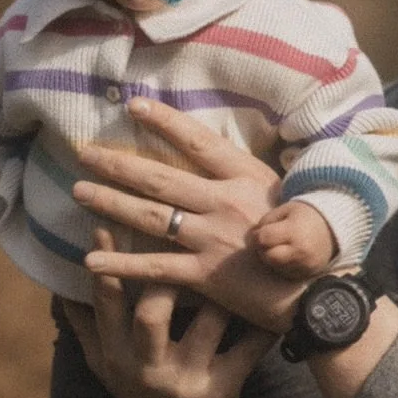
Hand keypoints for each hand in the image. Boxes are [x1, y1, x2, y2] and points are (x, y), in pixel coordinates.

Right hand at [62, 234, 272, 397]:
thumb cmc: (139, 395)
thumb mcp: (106, 368)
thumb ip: (87, 327)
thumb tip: (59, 284)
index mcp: (116, 355)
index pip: (106, 302)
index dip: (106, 262)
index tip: (106, 222)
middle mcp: (147, 368)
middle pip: (152, 312)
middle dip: (168, 274)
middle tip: (186, 241)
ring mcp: (186, 380)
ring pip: (208, 322)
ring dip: (222, 290)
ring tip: (237, 257)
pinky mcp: (222, 391)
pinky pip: (248, 349)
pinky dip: (263, 324)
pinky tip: (274, 300)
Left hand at [71, 97, 299, 332]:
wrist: (318, 291)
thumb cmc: (308, 244)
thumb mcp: (285, 199)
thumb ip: (248, 183)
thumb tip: (218, 165)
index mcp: (246, 178)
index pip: (199, 142)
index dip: (165, 122)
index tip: (135, 106)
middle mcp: (225, 203)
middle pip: (160, 179)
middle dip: (118, 164)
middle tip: (84, 153)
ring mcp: (212, 239)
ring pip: (149, 216)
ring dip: (110, 203)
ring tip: (79, 192)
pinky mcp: (205, 275)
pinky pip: (153, 267)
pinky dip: (120, 263)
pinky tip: (90, 259)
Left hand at [254, 197, 337, 280]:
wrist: (334, 229)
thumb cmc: (305, 216)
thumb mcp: (286, 210)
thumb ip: (267, 221)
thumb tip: (253, 236)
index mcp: (294, 231)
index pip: (264, 239)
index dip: (257, 236)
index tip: (260, 232)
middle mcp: (300, 251)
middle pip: (268, 257)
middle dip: (263, 250)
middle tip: (267, 242)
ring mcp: (305, 265)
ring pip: (276, 268)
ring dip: (272, 259)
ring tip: (278, 247)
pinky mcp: (308, 274)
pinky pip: (286, 274)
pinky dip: (282, 266)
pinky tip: (287, 255)